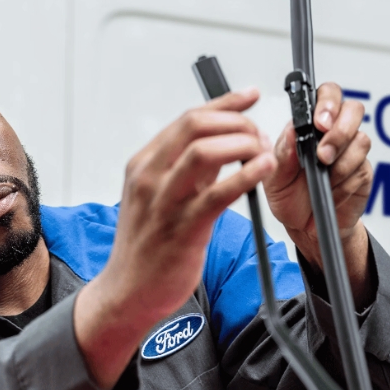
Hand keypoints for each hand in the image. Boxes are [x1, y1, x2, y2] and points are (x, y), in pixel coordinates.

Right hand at [75, 89, 275, 389]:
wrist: (127, 292)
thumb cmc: (145, 249)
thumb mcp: (156, 198)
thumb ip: (185, 172)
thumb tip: (219, 146)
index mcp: (144, 165)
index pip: (188, 119)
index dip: (225, 103)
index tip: (250, 96)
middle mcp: (150, 177)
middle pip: (196, 125)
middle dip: (236, 121)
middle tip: (258, 133)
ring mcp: (164, 202)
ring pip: (205, 150)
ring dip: (242, 144)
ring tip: (263, 153)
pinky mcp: (183, 228)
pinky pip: (218, 193)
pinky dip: (245, 175)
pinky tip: (263, 170)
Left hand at [263, 82, 373, 306]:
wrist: (306, 228)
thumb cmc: (290, 198)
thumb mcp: (274, 179)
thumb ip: (282, 154)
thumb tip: (291, 130)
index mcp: (310, 127)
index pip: (326, 96)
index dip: (327, 102)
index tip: (319, 122)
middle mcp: (334, 134)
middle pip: (353, 109)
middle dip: (340, 129)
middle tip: (324, 152)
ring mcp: (351, 152)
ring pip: (361, 139)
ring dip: (341, 159)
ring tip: (325, 175)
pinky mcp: (363, 172)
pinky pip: (362, 167)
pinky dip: (345, 180)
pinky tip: (332, 190)